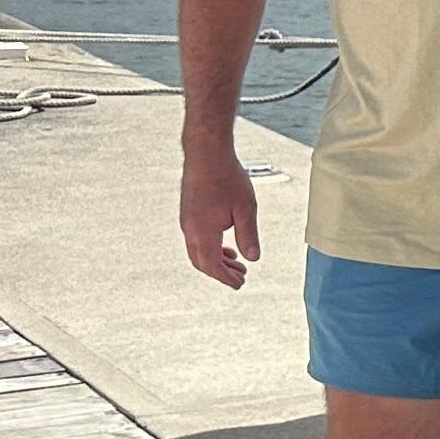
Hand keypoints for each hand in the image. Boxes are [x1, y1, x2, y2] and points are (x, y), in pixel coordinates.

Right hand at [180, 143, 260, 289]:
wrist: (207, 154)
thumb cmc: (226, 178)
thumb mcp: (245, 210)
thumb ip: (248, 236)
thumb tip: (252, 258)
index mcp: (203, 232)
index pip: (212, 265)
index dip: (226, 278)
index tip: (239, 284)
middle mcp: (190, 229)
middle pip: (202, 261)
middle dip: (221, 272)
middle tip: (240, 277)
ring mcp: (187, 221)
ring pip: (198, 250)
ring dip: (216, 260)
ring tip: (236, 262)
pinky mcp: (189, 212)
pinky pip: (197, 238)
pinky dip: (211, 247)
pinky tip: (225, 244)